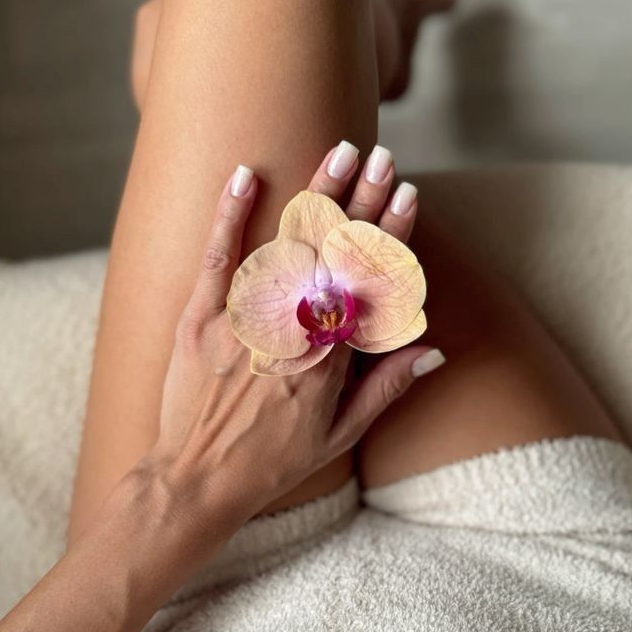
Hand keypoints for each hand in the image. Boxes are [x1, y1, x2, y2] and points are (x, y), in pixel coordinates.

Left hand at [128, 147, 440, 553]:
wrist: (198, 479)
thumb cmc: (273, 461)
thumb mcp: (341, 434)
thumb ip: (387, 387)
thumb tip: (433, 349)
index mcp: (331, 357)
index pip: (369, 281)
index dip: (391, 235)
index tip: (410, 195)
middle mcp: (293, 330)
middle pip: (335, 253)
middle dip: (363, 199)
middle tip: (384, 156)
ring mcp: (245, 320)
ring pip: (287, 245)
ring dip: (316, 194)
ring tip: (341, 152)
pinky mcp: (201, 317)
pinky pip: (218, 258)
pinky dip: (231, 215)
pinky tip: (246, 176)